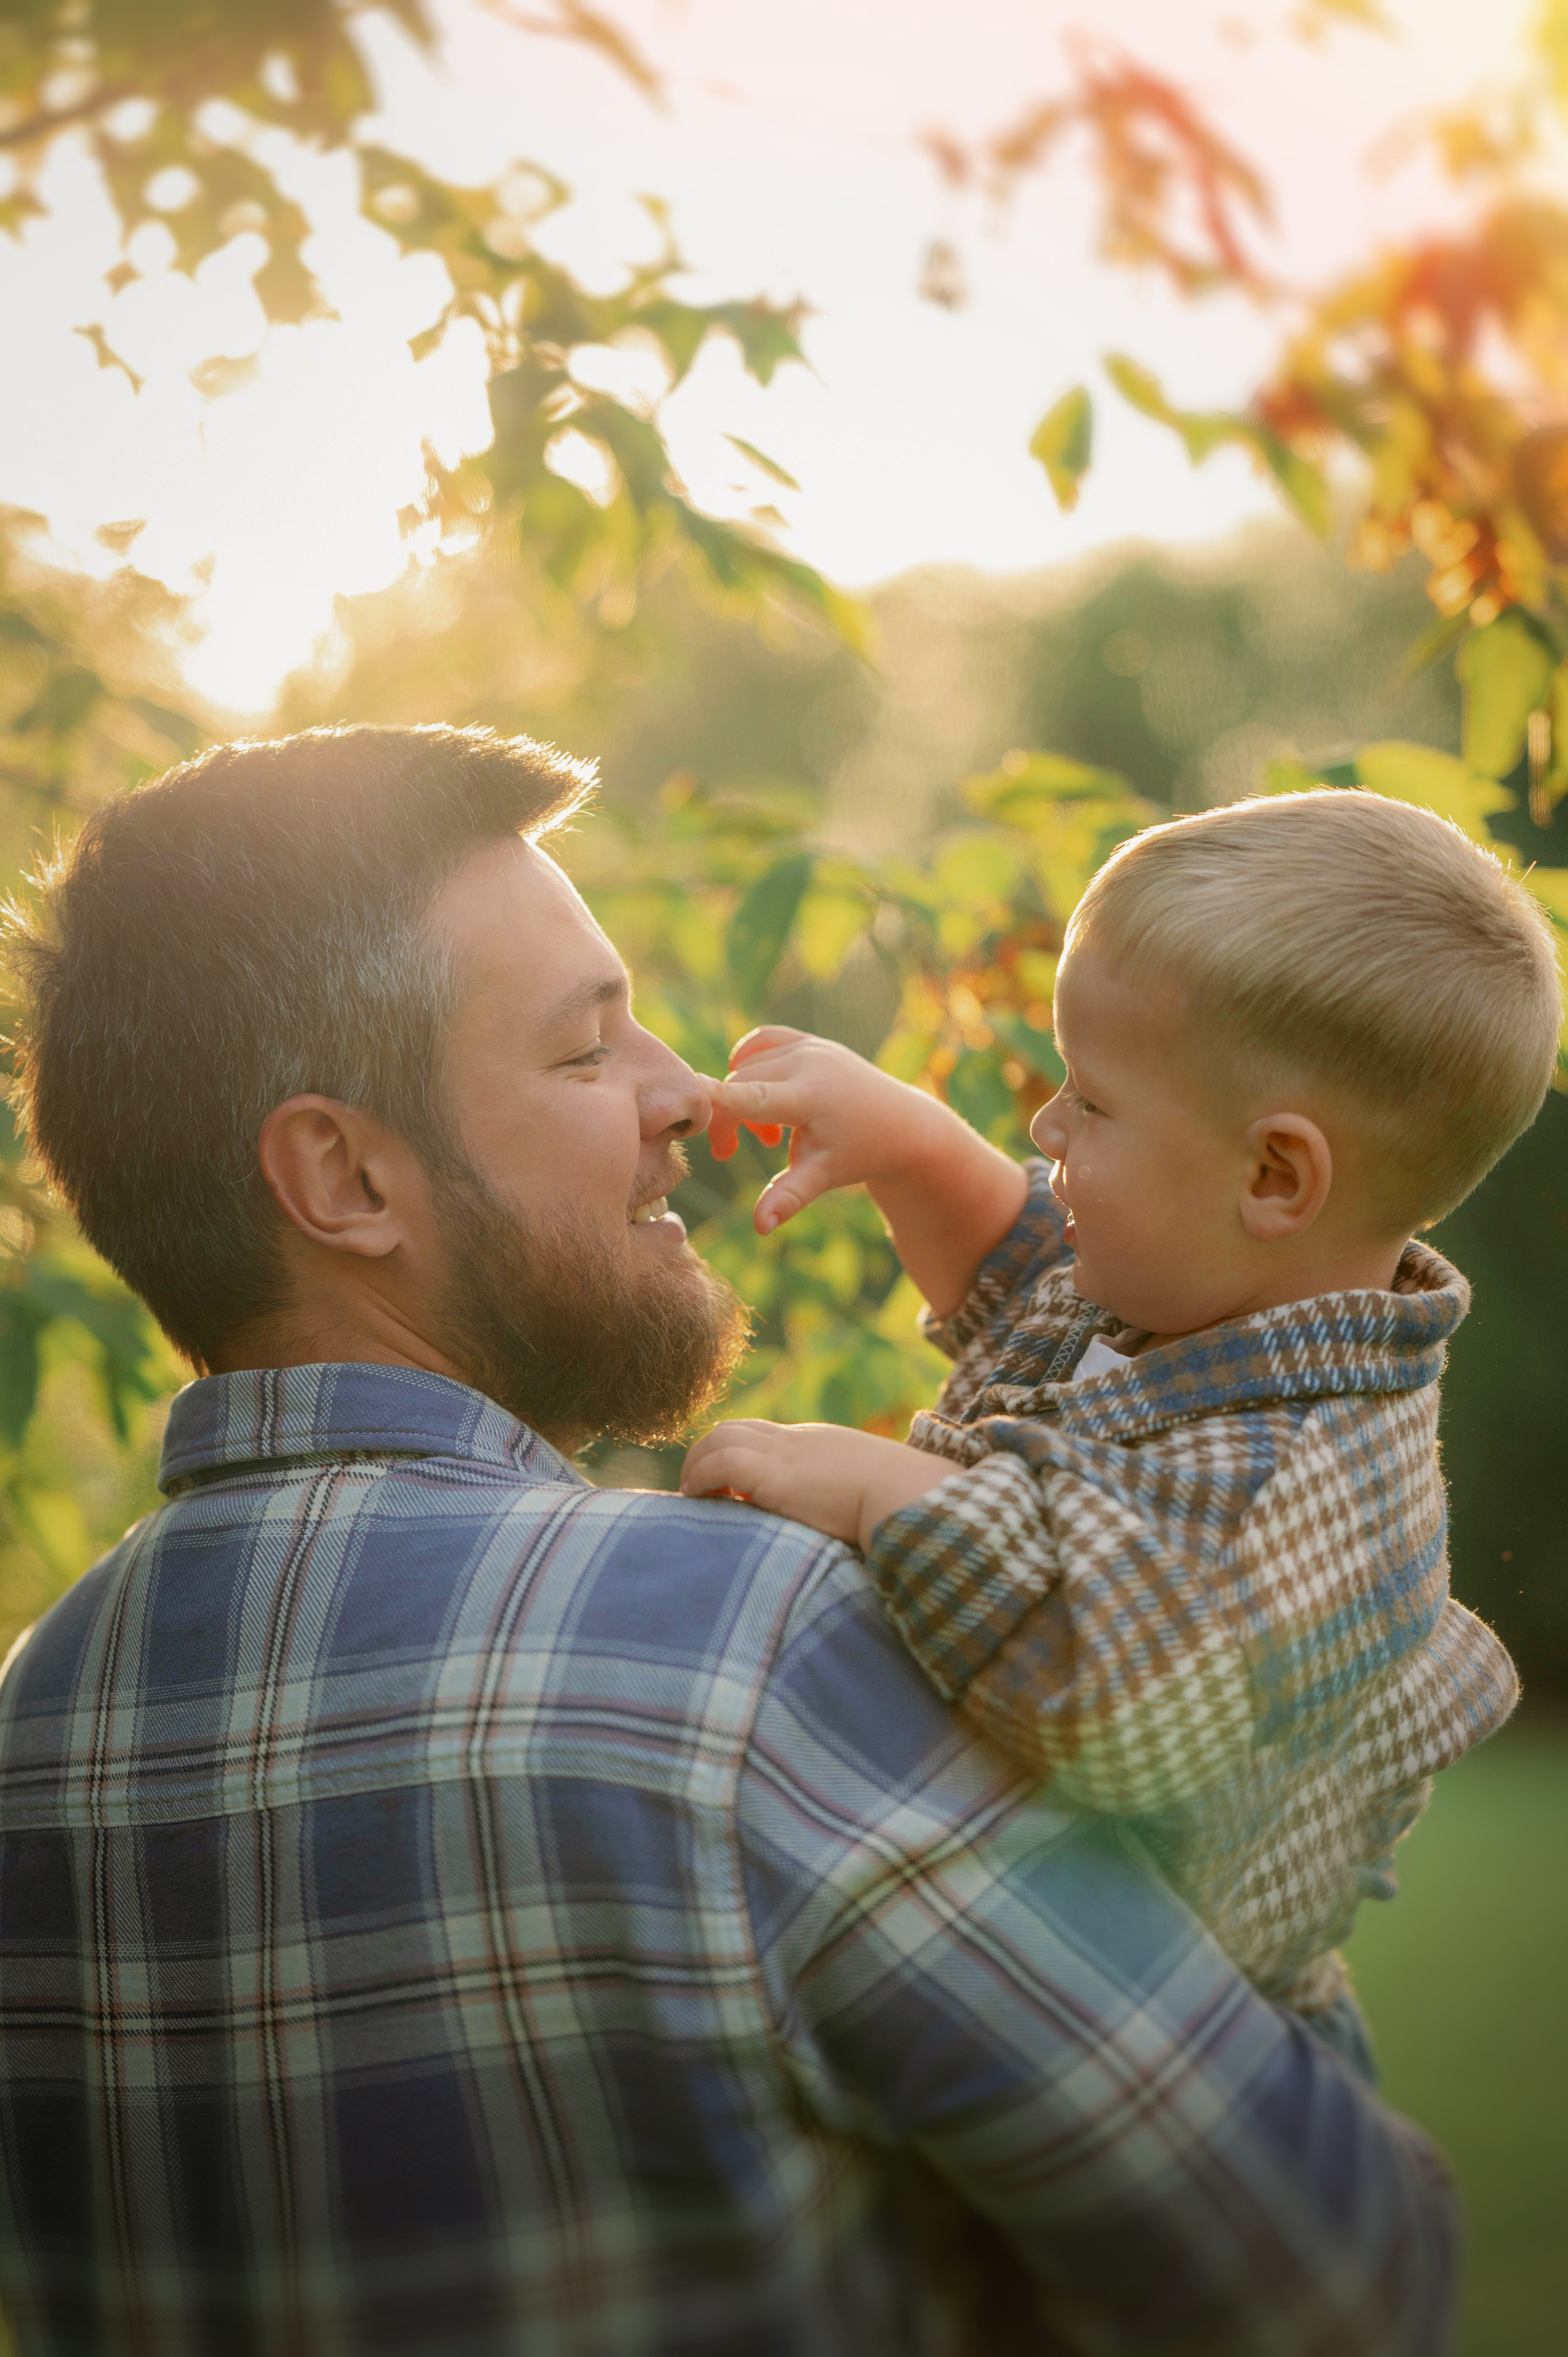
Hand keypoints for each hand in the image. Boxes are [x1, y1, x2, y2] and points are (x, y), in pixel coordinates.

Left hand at [681, 1419, 951, 1551]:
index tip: (725, 1485)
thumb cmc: (895, 1501)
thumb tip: (846, 1522)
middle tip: (696, 1486)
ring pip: (720, 1438)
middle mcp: (795, 1440)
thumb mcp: (865, 1490)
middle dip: (706, 1452)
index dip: (735, 1452)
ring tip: (691, 1495)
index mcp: (816, 1443)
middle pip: (733, 1428)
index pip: (761, 1434)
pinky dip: (701, 1476)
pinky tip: (697, 1498)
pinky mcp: (774, 1475)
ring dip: (697, 1464)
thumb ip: (846, 1495)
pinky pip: (721, 1463)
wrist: (904, 1494)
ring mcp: (783, 1454)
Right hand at [705, 1026, 963, 1235]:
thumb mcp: (824, 1175)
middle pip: (739, 1084)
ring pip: (747, 1066)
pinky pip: (762, 1042)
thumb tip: (759, 1228)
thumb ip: (787, 1197)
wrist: (902, 1124)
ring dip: (742, 1099)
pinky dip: (750, 1065)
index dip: (716, 1095)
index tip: (685, 1093)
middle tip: (728, 1154)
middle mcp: (807, 1062)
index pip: (752, 1094)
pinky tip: (760, 1093)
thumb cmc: (860, 1153)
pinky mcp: (808, 1040)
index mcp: (810, 1096)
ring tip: (765, 1134)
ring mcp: (808, 1046)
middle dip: (726, 1120)